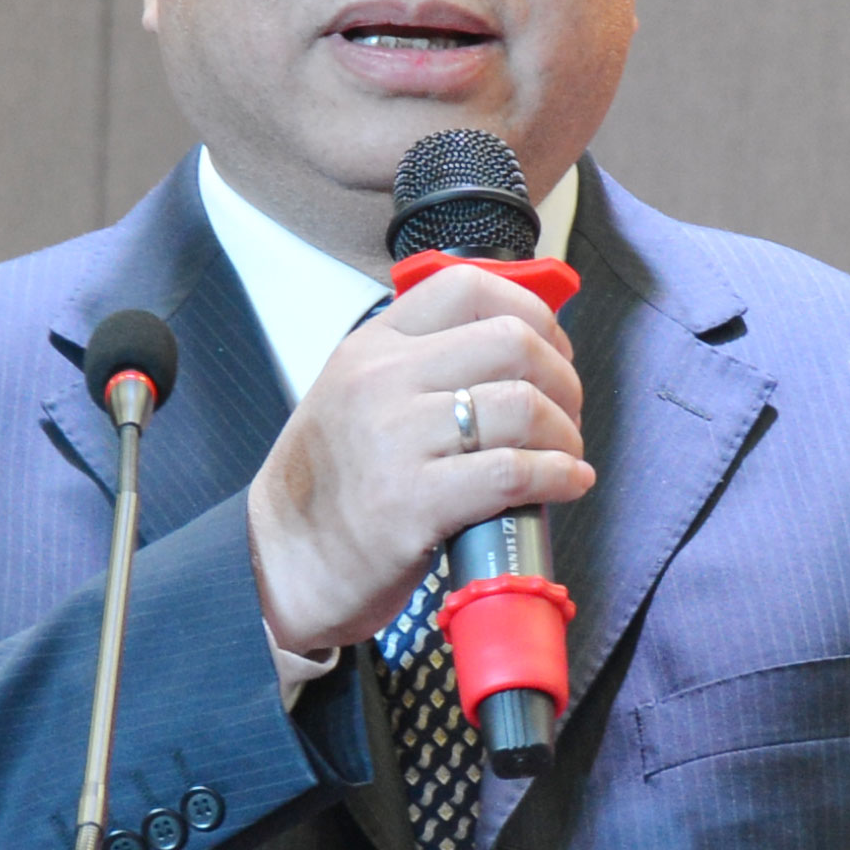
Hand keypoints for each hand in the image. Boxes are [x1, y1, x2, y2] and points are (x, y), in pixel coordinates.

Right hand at [243, 263, 595, 656]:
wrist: (282, 563)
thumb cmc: (331, 485)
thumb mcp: (356, 393)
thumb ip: (422, 364)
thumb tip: (520, 347)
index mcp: (374, 346)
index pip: (469, 286)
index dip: (533, 313)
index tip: (552, 350)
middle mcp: (382, 380)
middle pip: (512, 342)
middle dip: (562, 378)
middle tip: (566, 413)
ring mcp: (396, 440)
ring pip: (522, 405)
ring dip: (565, 434)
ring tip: (565, 455)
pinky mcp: (413, 503)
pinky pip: (513, 472)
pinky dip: (558, 476)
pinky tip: (567, 483)